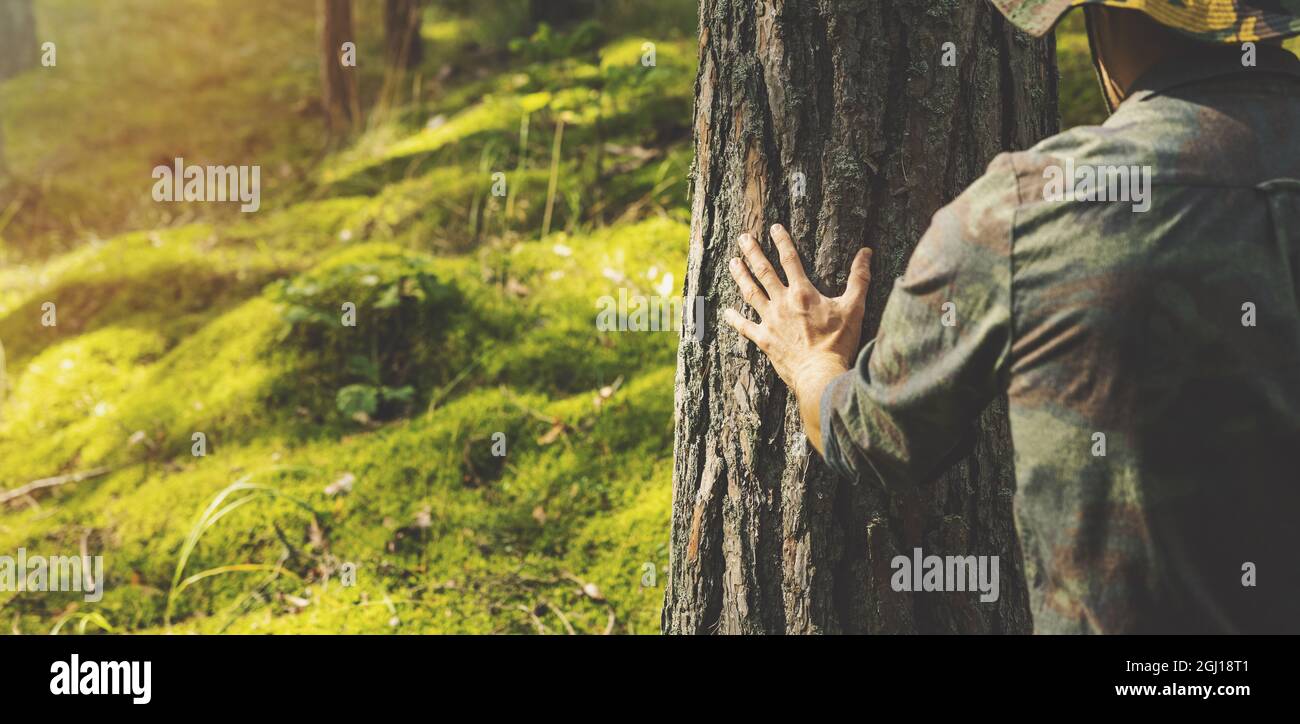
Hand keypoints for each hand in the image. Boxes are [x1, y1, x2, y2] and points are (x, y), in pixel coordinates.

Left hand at [723, 224, 871, 451]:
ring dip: (741, 276)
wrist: (821, 373)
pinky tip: (726, 311)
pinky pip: (745, 327)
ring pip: (751, 292)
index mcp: (803, 292)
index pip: (790, 259)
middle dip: (753, 252)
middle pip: (764, 271)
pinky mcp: (764, 340)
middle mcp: (782, 302)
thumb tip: (866, 252)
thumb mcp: (854, 307)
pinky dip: (735, 319)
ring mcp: (770, 321)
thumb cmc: (839, 342)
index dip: (782, 241)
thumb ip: (859, 279)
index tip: (774, 228)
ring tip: (732, 262)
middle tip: (743, 237)